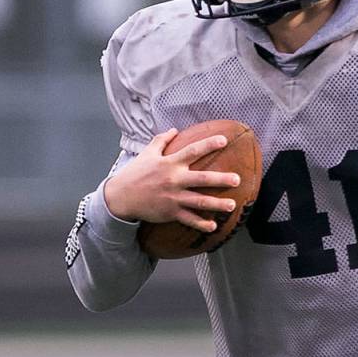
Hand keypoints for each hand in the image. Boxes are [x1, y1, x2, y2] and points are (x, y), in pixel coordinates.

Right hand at [103, 128, 240, 231]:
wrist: (120, 197)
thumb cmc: (135, 173)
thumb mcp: (147, 153)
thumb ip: (161, 140)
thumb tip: (174, 129)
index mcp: (170, 163)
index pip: (193, 151)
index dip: (209, 144)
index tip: (224, 140)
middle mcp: (174, 180)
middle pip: (202, 178)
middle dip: (220, 179)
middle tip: (237, 179)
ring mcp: (173, 198)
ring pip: (199, 202)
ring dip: (217, 204)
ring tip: (232, 205)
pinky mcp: (170, 212)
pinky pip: (188, 220)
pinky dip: (201, 224)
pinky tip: (214, 226)